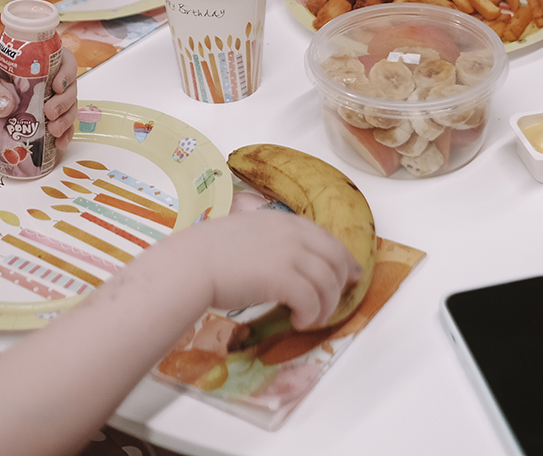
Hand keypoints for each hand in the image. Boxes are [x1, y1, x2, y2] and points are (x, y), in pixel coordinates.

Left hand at [45, 66, 78, 151]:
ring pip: (70, 107)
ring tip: (55, 130)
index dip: (66, 73)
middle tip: (51, 112)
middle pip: (70, 88)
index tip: (58, 86)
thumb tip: (6, 105)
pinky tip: (60, 143)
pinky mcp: (49, 116)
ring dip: (66, 119)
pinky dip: (65, 134)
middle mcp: (53, 78)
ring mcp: (53, 98)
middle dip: (64, 102)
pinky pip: (64, 124)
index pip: (65, 62)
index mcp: (43, 60)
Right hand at [142, 210, 360, 329]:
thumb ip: (268, 240)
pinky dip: (311, 314)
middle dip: (340, 284)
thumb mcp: (245, 233)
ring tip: (311, 319)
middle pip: (336, 259)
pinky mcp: (284, 278)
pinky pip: (312, 299)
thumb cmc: (207, 253)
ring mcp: (290, 255)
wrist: (192, 264)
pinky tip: (298, 321)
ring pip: (328, 283)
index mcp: (283, 221)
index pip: (326, 238)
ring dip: (325, 306)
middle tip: (330, 303)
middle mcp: (292, 234)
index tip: (351, 274)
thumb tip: (280, 261)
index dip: (343, 258)